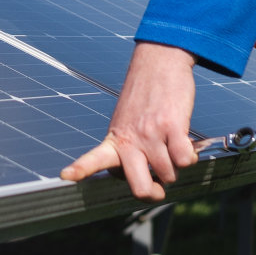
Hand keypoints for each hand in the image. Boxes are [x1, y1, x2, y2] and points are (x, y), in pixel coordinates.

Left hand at [60, 42, 197, 200]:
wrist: (159, 61)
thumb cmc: (145, 96)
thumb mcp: (126, 122)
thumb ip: (131, 149)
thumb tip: (156, 179)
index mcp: (114, 140)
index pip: (93, 159)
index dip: (80, 169)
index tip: (66, 175)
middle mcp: (130, 140)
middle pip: (141, 189)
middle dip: (155, 193)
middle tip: (160, 185)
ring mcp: (151, 134)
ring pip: (170, 175)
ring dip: (176, 166)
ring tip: (172, 145)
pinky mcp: (172, 126)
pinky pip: (184, 160)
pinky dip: (189, 156)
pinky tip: (184, 142)